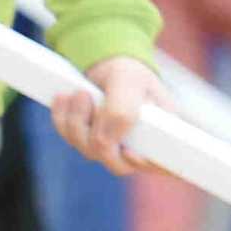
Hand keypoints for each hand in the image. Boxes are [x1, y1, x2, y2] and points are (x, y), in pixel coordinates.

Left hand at [52, 56, 171, 175]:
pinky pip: (71, 139)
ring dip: (76, 121)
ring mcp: (114, 147)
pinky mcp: (90, 140)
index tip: (129, 152)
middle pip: (117, 164)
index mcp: (165, 135)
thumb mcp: (128, 81)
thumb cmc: (128, 72)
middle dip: (97, 135)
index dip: (148, 165)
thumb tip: (105, 141)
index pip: (168, 166)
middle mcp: (141, 147)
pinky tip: (62, 97)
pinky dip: (62, 118)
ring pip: (90, 151)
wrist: (109, 63)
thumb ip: (122, 111)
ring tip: (78, 92)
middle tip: (86, 98)